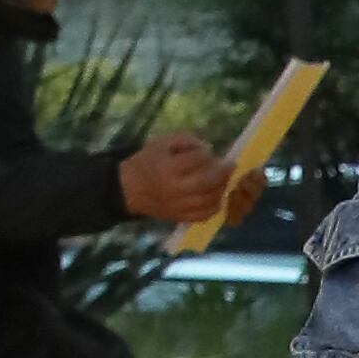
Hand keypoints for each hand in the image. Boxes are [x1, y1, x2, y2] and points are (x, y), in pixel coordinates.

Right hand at [118, 129, 238, 227]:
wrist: (129, 189)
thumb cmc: (147, 162)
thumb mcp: (161, 143)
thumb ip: (185, 140)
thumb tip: (208, 148)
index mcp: (167, 167)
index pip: (196, 159)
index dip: (206, 154)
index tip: (209, 151)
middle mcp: (174, 188)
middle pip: (207, 182)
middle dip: (223, 173)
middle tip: (230, 166)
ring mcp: (178, 205)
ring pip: (209, 200)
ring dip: (222, 188)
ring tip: (223, 180)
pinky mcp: (180, 217)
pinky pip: (204, 215)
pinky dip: (215, 206)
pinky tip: (216, 196)